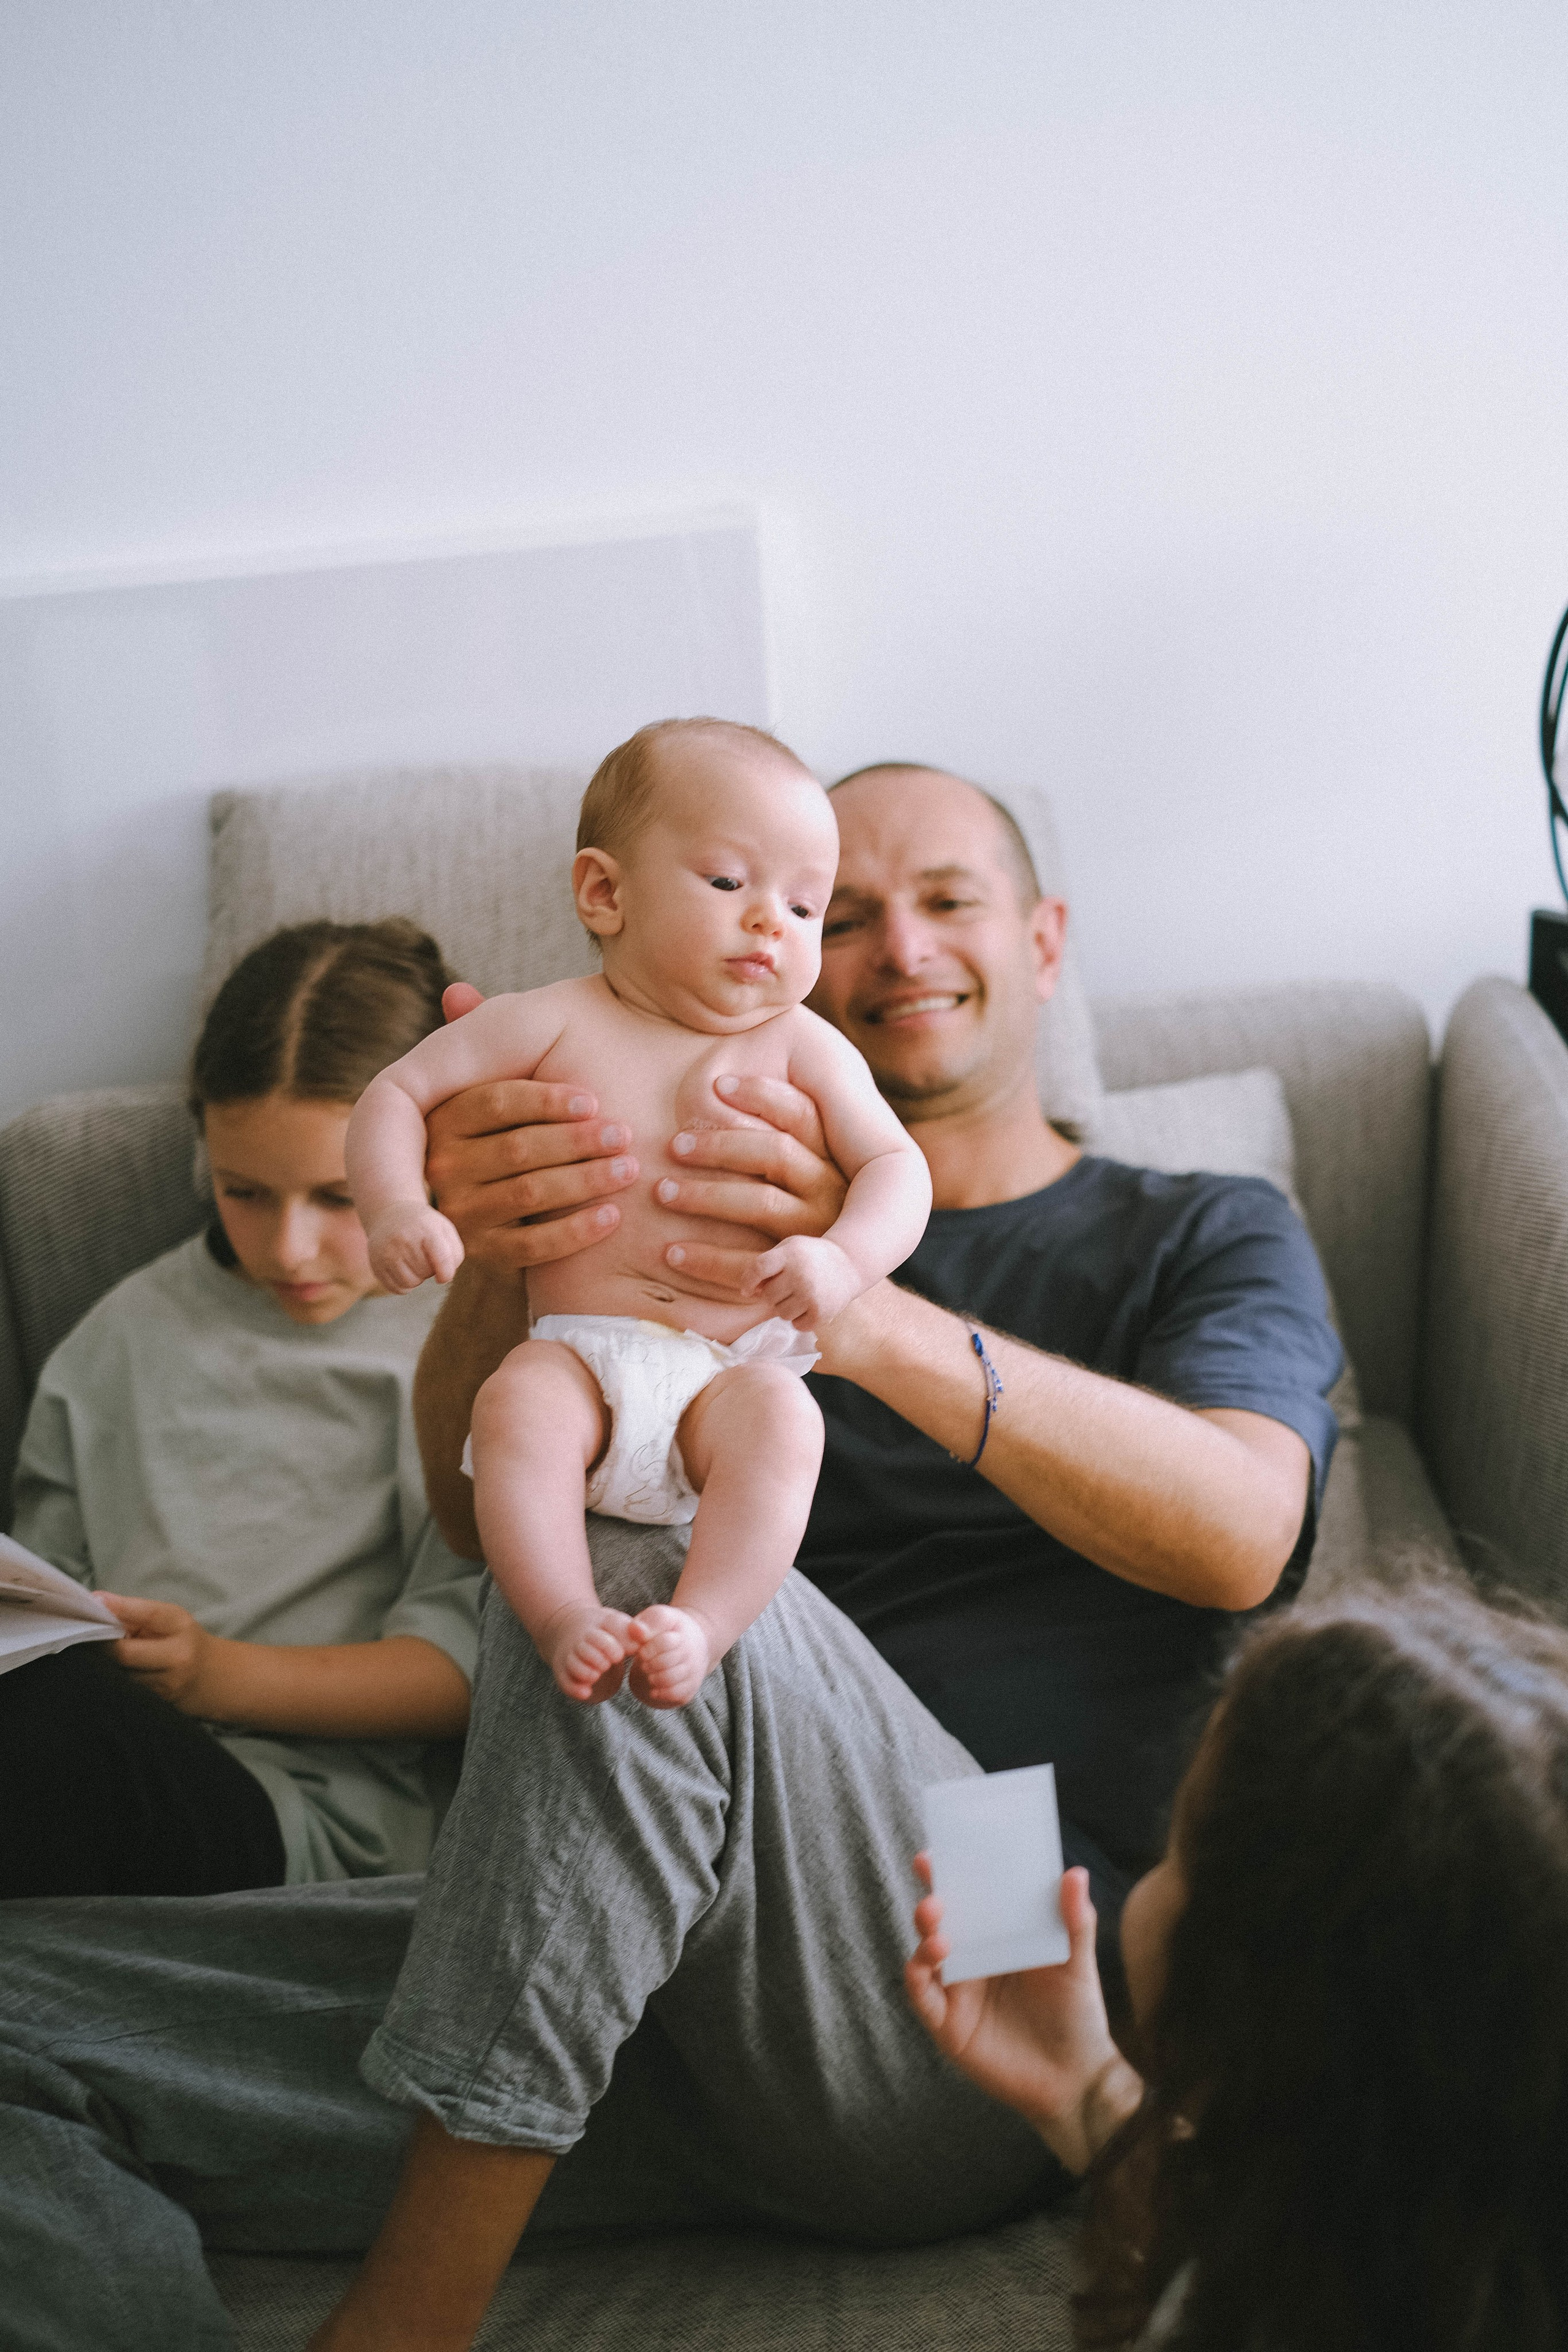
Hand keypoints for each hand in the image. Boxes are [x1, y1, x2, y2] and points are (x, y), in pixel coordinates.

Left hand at [100, 1595, 225, 1714]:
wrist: (212, 1677)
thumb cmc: (183, 1641)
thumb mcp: (169, 1620)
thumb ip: (136, 1614)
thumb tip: (97, 1601)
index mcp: (180, 1626)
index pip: (149, 1614)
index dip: (120, 1608)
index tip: (96, 1600)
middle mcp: (178, 1656)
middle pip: (126, 1653)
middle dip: (104, 1645)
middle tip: (92, 1637)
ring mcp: (168, 1684)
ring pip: (122, 1674)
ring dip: (107, 1664)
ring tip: (105, 1654)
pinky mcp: (158, 1703)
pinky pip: (126, 1689)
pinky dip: (116, 1679)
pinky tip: (117, 1671)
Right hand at [368, 1202, 464, 1290]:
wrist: (390, 1214)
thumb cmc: (423, 1227)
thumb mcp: (444, 1230)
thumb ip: (454, 1254)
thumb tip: (444, 1278)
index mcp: (426, 1229)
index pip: (442, 1259)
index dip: (446, 1273)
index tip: (444, 1276)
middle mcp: (404, 1239)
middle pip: (426, 1273)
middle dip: (429, 1269)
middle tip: (423, 1256)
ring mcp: (387, 1252)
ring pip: (410, 1284)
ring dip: (416, 1278)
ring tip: (413, 1262)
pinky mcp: (376, 1264)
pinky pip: (396, 1289)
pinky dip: (403, 1285)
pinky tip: (403, 1269)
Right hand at [424, 988, 639, 1275]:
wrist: (508, 1205)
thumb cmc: (512, 1124)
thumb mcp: (493, 1077)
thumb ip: (481, 1037)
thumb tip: (457, 992)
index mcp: (443, 1118)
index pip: (494, 1105)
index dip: (547, 1101)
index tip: (595, 1100)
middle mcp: (443, 1167)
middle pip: (517, 1151)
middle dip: (577, 1142)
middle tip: (626, 1135)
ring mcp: (461, 1216)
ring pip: (529, 1195)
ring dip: (586, 1181)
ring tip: (630, 1168)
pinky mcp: (486, 1257)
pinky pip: (533, 1247)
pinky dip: (577, 1231)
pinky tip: (613, 1215)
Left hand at [657, 1077, 849, 1299]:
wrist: (832, 1299)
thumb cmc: (804, 1226)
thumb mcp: (807, 1181)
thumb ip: (782, 1147)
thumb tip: (727, 1091)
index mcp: (835, 1160)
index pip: (803, 1115)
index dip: (762, 1094)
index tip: (718, 1085)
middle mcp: (834, 1193)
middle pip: (775, 1153)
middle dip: (720, 1145)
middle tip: (674, 1145)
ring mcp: (820, 1235)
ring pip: (761, 1203)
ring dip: (704, 1196)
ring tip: (661, 1192)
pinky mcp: (802, 1278)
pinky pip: (750, 1263)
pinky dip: (706, 1258)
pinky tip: (670, 1253)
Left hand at [748, 1235, 863, 1330]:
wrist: (849, 1264)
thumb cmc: (811, 1256)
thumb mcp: (790, 1248)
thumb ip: (767, 1264)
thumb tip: (749, 1292)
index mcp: (791, 1254)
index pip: (759, 1268)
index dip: (748, 1281)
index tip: (747, 1290)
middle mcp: (801, 1274)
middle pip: (768, 1295)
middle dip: (773, 1294)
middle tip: (788, 1287)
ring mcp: (812, 1295)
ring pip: (780, 1313)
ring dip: (786, 1307)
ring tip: (800, 1295)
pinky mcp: (822, 1313)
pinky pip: (796, 1325)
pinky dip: (799, 1319)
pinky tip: (809, 1306)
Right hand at [905, 1860, 1140, 2172]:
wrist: (1076, 2078)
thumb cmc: (1077, 2015)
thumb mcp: (1077, 1963)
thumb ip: (1074, 1921)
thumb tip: (1074, 1872)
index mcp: (1000, 1937)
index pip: (970, 1898)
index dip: (952, 1874)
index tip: (940, 1851)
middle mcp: (973, 1959)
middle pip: (941, 1919)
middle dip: (932, 1895)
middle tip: (932, 1878)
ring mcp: (957, 1990)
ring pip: (925, 1952)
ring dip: (924, 1931)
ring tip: (938, 1924)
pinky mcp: (947, 2023)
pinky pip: (920, 1993)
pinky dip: (917, 1973)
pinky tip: (931, 1959)